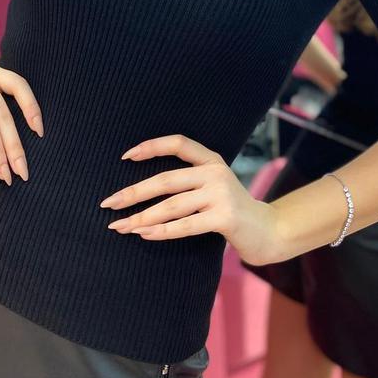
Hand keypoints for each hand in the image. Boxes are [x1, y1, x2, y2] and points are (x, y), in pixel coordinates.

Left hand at [100, 135, 284, 266]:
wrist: (268, 231)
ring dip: (142, 217)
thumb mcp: (214, 186)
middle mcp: (215, 172)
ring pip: (171, 205)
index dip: (151, 147)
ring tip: (122, 225)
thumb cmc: (231, 210)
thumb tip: (145, 188)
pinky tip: (144, 234)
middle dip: (134, 192)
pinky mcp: (224, 217)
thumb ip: (189, 180)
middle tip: (109, 203)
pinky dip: (161, 231)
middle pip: (166, 179)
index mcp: (211, 160)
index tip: (126, 156)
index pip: (178, 144)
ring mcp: (221, 194)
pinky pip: (184, 225)